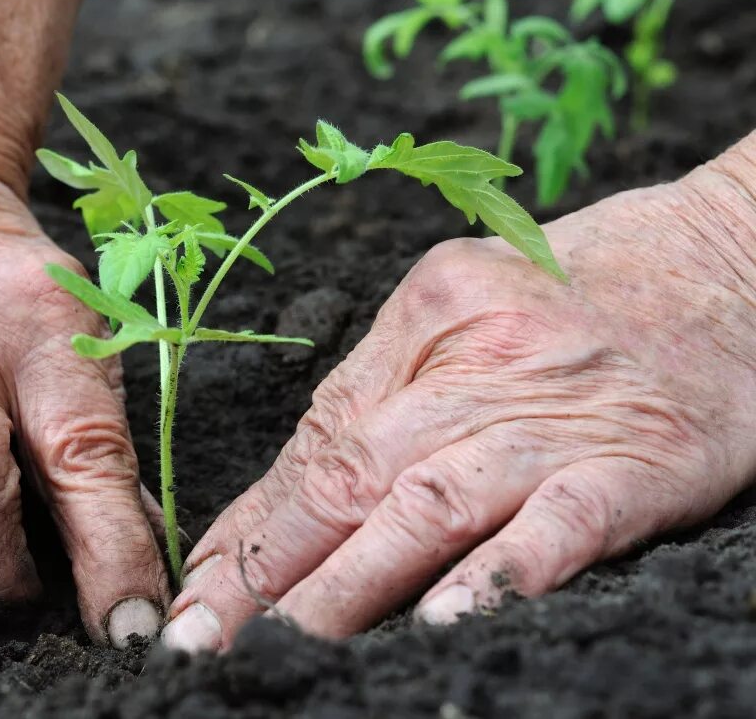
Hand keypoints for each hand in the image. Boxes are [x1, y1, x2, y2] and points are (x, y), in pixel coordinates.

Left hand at [161, 139, 755, 650]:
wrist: (734, 257)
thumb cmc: (586, 291)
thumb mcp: (467, 310)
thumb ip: (386, 395)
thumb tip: (287, 499)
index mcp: (424, 317)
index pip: (316, 439)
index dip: (251, 523)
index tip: (200, 586)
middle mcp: (475, 361)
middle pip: (350, 474)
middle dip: (268, 568)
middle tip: (204, 636)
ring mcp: (555, 413)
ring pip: (429, 503)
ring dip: (349, 583)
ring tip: (288, 645)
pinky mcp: (638, 460)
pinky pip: (559, 524)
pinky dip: (497, 574)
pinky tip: (442, 622)